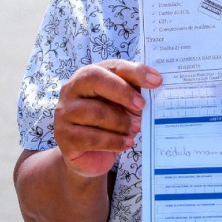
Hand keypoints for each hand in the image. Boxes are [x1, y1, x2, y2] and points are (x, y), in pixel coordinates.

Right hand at [53, 60, 161, 177]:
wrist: (88, 155)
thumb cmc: (107, 123)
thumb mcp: (121, 105)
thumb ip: (133, 93)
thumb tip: (155, 85)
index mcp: (87, 75)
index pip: (111, 66)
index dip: (135, 72)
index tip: (156, 81)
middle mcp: (71, 89)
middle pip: (94, 79)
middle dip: (122, 92)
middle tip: (142, 106)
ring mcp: (64, 113)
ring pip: (94, 112)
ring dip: (120, 122)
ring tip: (135, 129)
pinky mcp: (64, 136)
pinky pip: (91, 138)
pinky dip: (113, 141)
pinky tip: (126, 143)